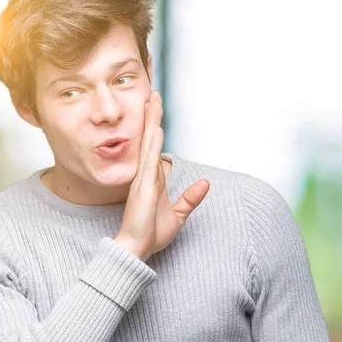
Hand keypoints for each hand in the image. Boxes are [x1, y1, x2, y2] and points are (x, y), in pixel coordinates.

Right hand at [114, 91, 209, 260]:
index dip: (155, 127)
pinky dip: (153, 144)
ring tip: (152, 100)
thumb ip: (191, 198)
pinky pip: (149, 161)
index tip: (155, 109)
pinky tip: (156, 129)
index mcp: (153, 179)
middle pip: (149, 139)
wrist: (137, 248)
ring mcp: (143, 179)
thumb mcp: (178, 214)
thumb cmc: (151, 233)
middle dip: (152, 116)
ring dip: (151, 122)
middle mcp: (146, 174)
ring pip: (148, 144)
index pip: (155, 147)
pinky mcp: (143, 187)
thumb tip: (205, 183)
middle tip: (152, 94)